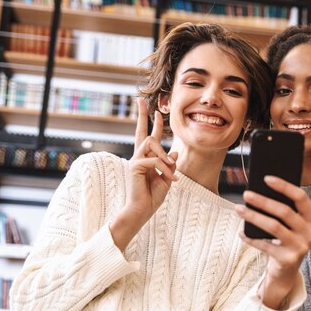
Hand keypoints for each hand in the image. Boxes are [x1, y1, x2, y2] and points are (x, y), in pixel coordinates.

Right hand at [110, 98, 177, 250]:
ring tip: (171, 170)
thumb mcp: (167, 178)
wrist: (142, 210)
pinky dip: (165, 169)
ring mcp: (135, 160)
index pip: (149, 137)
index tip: (155, 111)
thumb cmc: (153, 196)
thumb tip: (175, 151)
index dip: (153, 124)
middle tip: (141, 100)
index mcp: (146, 159)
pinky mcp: (135, 166)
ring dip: (164, 156)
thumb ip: (170, 164)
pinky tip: (171, 179)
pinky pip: (155, 160)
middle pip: (141, 132)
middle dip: (142, 115)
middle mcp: (139, 156)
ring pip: (151, 143)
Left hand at [236, 177, 310, 309]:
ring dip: (254, 217)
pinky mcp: (288, 260)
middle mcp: (310, 234)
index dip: (284, 186)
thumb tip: (260, 191)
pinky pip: (265, 245)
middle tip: (246, 194)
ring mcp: (300, 248)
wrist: (286, 271)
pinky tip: (241, 233)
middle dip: (263, 201)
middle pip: (285, 211)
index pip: (301, 198)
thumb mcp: (290, 226)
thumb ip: (284, 210)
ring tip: (239, 209)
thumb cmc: (285, 241)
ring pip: (274, 227)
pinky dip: (251, 238)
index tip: (266, 178)